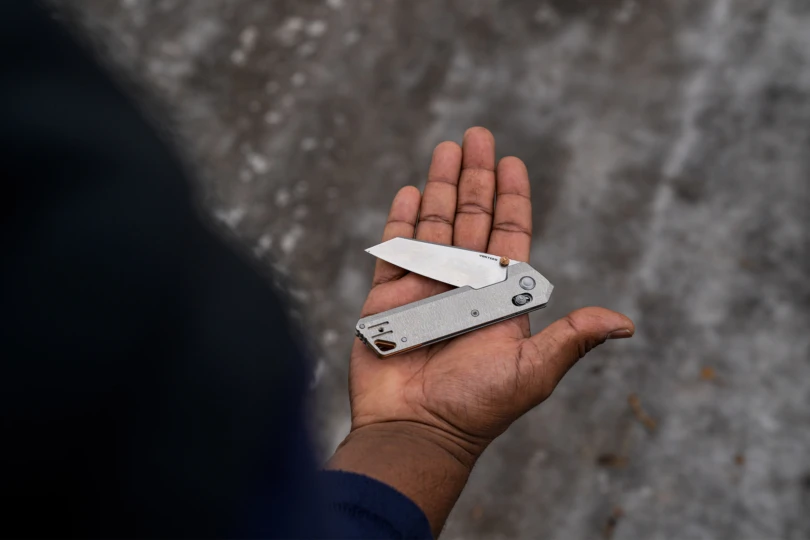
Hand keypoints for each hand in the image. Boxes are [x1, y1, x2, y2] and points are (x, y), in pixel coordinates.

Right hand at [328, 128, 633, 535]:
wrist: (418, 430)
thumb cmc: (476, 406)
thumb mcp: (533, 372)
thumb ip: (572, 340)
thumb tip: (626, 323)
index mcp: (500, 296)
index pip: (510, 234)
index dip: (513, 197)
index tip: (512, 162)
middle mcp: (464, 285)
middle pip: (471, 217)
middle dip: (474, 175)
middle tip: (477, 134)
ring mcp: (425, 287)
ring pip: (434, 223)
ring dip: (439, 184)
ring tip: (446, 148)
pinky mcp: (388, 297)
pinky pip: (395, 248)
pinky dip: (401, 219)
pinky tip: (409, 191)